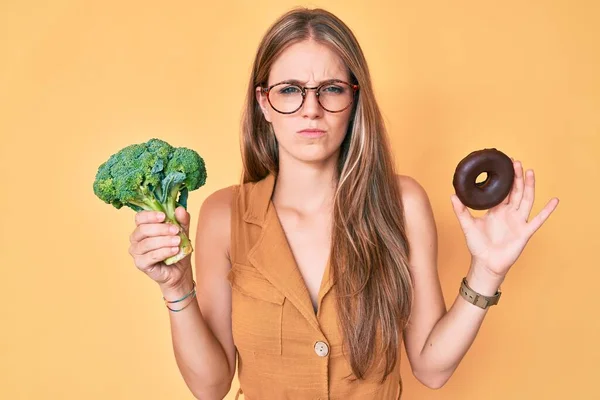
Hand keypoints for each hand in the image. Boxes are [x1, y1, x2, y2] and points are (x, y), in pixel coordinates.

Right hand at [128, 206, 192, 288]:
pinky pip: (151, 256)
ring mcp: (136, 252)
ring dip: (164, 241)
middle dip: (161, 229)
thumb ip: (182, 220)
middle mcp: (136, 238)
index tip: (164, 216)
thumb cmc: (176, 248)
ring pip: (147, 243)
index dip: (150, 216)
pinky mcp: (140, 264)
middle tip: (176, 230)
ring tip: (177, 241)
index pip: (140, 217)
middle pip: (142, 230)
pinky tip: (174, 250)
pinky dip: (164, 252)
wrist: (179, 270)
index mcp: (143, 227)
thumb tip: (180, 209)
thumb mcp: (182, 231)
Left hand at [451, 159, 558, 277]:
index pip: (503, 191)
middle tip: (516, 162)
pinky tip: (555, 201)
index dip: (505, 179)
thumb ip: (461, 211)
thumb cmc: (477, 246)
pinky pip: (538, 220)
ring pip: (526, 200)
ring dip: (529, 186)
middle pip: (515, 191)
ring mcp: (518, 221)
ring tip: (530, 172)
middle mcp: (509, 213)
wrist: (485, 263)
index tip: (505, 165)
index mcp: (496, 210)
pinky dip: (547, 210)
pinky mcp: (525, 232)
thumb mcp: (467, 225)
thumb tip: (453, 195)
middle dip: (516, 177)